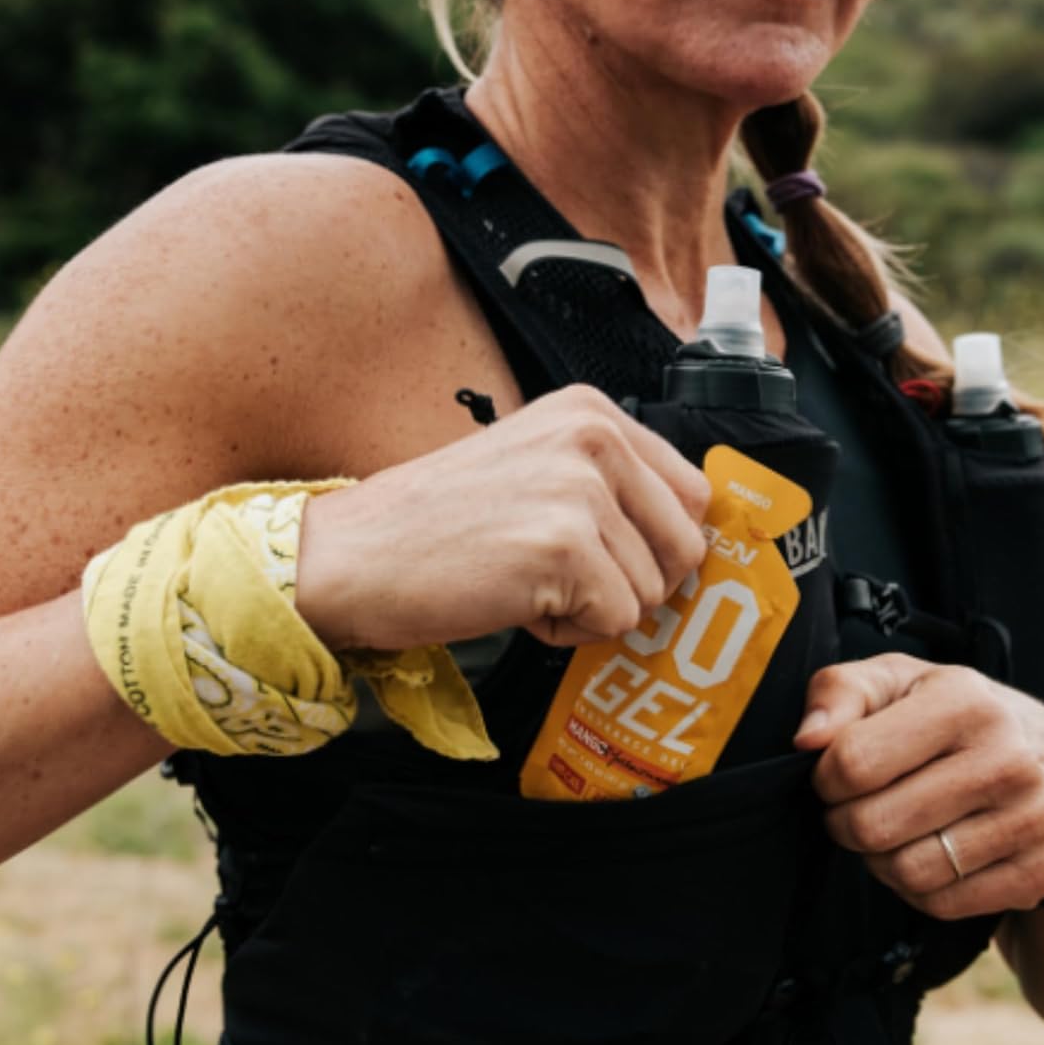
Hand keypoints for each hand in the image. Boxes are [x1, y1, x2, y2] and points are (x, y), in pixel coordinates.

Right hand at [297, 385, 711, 652]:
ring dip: (592, 609)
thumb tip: (688, 540)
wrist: (352, 554)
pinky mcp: (564, 549)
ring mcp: (581, 490)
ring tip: (522, 581)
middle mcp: (594, 436)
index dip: (653, 543)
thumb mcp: (535, 466)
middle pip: (685, 545)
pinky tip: (513, 602)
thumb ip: (609, 483)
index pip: (691, 492)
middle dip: (632, 580)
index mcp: (591, 410)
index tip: (602, 553)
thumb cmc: (436, 523)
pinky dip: (567, 634)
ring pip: (651, 592)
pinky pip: (615, 622)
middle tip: (556, 574)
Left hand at [794, 655, 1043, 918]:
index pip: (855, 762)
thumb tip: (806, 740)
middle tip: (852, 807)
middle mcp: (1007, 761)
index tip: (833, 773)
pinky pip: (942, 905)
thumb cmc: (953, 713)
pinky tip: (923, 852)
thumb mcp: (898, 679)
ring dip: (877, 858)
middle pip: (874, 825)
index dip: (825, 776)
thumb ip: (840, 693)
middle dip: (844, 821)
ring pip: (906, 872)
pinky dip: (915, 888)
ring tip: (888, 828)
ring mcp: (1030, 820)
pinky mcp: (1039, 872)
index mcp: (964, 703)